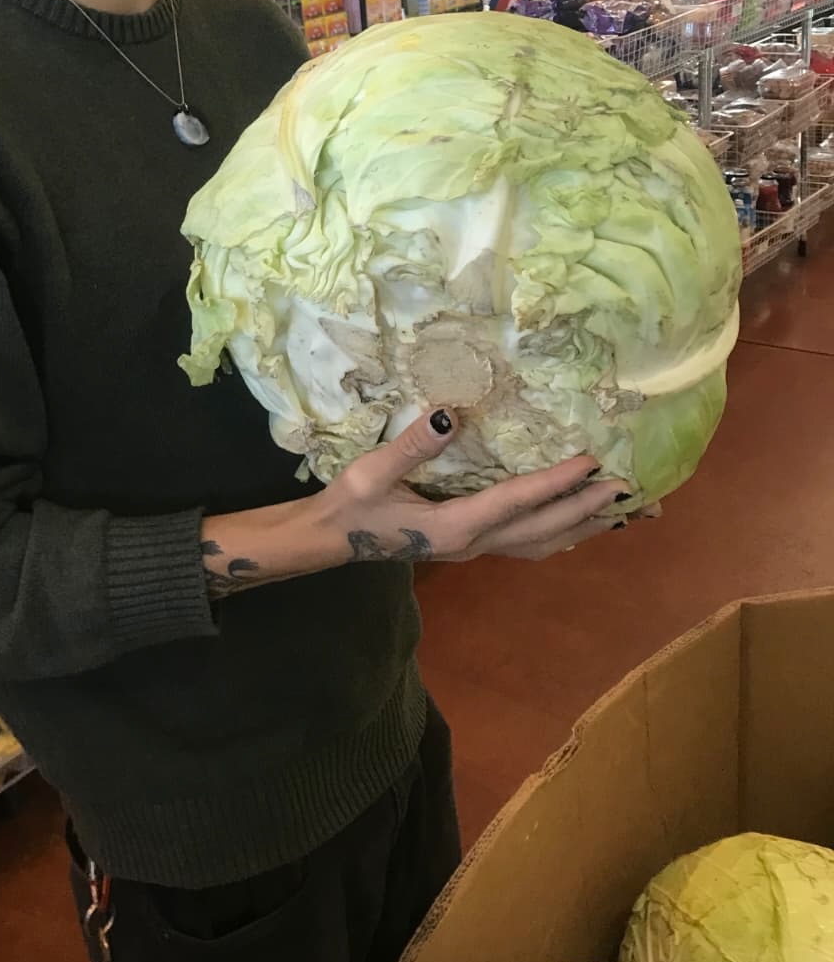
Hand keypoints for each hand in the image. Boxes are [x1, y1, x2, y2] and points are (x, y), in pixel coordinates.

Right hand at [313, 408, 630, 565]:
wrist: (331, 540)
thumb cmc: (351, 505)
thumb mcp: (371, 472)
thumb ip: (410, 446)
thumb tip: (448, 412)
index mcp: (453, 526)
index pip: (517, 501)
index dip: (556, 481)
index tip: (592, 462)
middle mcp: (474, 543)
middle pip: (544, 528)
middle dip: (587, 507)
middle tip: (629, 486)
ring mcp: (474, 549)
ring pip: (543, 543)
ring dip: (583, 526)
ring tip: (622, 512)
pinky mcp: (471, 545)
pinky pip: (529, 544)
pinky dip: (562, 533)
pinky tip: (578, 524)